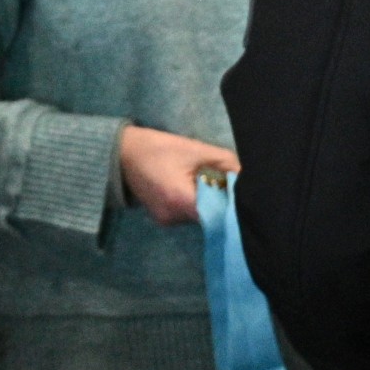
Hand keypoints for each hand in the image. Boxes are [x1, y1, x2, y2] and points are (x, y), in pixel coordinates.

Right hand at [117, 126, 238, 226]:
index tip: (240, 193)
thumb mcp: (195, 149)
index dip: (232, 205)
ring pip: (198, 216)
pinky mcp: (162, 218)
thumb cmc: (158, 148)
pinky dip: (193, 203)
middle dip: (219, 201)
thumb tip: (248, 175)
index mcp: (182, 201)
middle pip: (210, 216)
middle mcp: (174, 217)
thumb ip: (225, 162)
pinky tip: (190, 186)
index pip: (219, 214)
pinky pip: (186, 214)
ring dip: (206, 202)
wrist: (121, 153)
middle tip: (224, 182)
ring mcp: (166, 221)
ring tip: (204, 181)